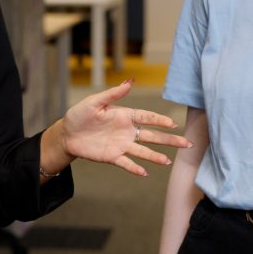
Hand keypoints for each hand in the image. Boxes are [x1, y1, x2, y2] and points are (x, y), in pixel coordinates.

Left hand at [61, 80, 190, 176]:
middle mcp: (126, 131)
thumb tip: (130, 81)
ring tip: (168, 161)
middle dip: (169, 140)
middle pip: (152, 136)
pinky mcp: (112, 157)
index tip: (173, 124)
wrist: (66, 134)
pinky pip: (126, 163)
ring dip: (155, 156)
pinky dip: (135, 168)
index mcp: (124, 116)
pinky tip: (146, 172)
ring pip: (142, 152)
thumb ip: (113, 94)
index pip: (147, 118)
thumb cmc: (79, 115)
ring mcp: (121, 145)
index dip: (160, 120)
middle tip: (186, 143)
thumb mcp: (94, 102)